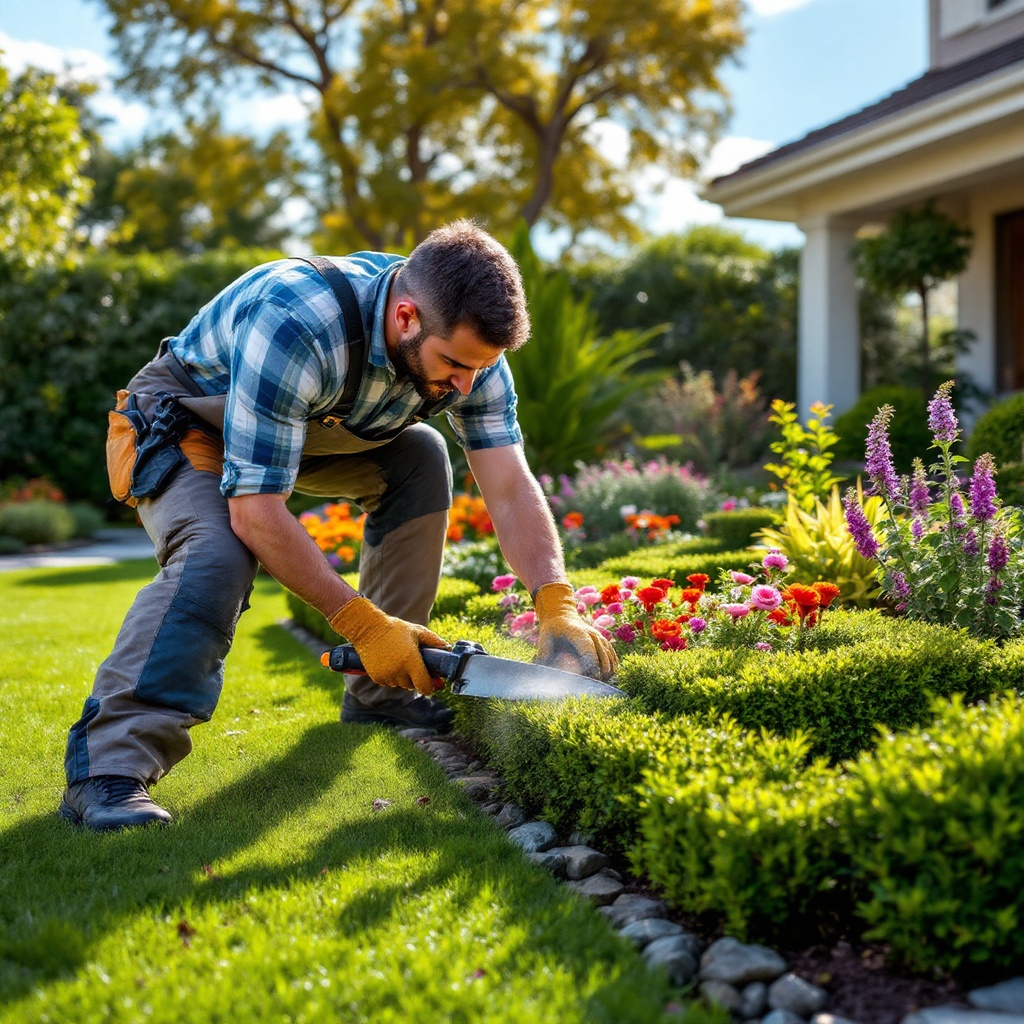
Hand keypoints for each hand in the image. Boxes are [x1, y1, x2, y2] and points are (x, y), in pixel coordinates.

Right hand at [328, 597, 448, 695]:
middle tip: (414, 664)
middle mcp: (399, 671)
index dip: (431, 686)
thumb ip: (434, 641)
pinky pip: (388, 682)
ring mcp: (387, 675)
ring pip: (400, 685)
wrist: (368, 629)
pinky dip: (391, 677)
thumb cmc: (394, 629)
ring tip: (400, 660)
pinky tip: (390, 663)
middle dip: (415, 678)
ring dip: (403, 678)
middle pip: (412, 686)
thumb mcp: (416, 631)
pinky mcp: (376, 677)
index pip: (425, 687)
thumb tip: (448, 648)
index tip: (433, 681)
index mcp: (411, 661)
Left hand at [533, 582, 617, 680]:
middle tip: (591, 684)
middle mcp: (592, 634)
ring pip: (610, 657)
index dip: (591, 662)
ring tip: (597, 682)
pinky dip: (612, 667)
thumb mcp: (545, 634)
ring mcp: (600, 638)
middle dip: (600, 672)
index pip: (588, 647)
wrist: (562, 614)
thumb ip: (544, 649)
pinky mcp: (603, 642)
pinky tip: (605, 676)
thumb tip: (545, 666)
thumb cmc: (553, 627)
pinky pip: (613, 656)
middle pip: (602, 655)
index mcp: (578, 632)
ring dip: (607, 672)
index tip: (592, 676)